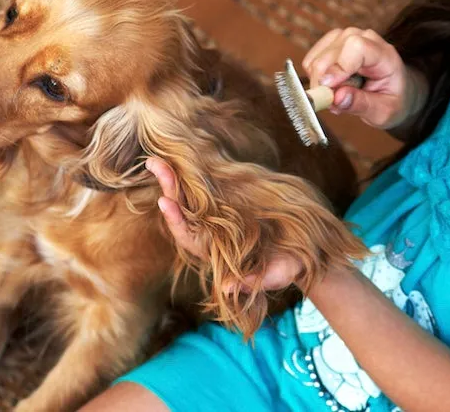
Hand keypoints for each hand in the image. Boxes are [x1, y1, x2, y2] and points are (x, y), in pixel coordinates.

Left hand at [145, 157, 302, 292]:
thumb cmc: (285, 269)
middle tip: (154, 164)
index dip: (176, 220)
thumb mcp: (275, 275)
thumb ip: (254, 282)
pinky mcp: (223, 207)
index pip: (189, 238)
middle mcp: (209, 236)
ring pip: (187, 199)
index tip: (165, 202)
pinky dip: (190, 178)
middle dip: (168, 188)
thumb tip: (227, 288)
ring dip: (172, 179)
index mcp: (215, 254)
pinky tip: (178, 161)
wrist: (294, 255)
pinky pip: (201, 192)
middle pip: (182, 213)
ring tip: (156, 160)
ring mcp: (214, 219)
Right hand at [302, 27, 427, 129]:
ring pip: (316, 59)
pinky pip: (310, 61)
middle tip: (334, 105)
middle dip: (325, 84)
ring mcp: (345, 38)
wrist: (394, 90)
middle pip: (330, 55)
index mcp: (383, 54)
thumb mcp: (384, 111)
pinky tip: (331, 88)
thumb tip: (337, 98)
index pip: (356, 47)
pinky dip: (315, 79)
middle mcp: (363, 39)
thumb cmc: (392, 99)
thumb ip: (362, 105)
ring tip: (336, 97)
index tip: (329, 89)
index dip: (339, 67)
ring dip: (320, 83)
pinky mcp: (331, 44)